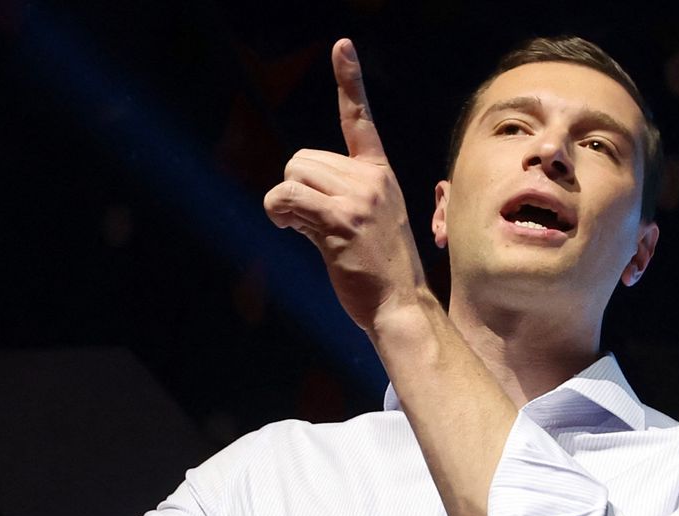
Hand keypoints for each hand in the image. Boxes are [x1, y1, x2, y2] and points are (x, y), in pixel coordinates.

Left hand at [263, 39, 425, 329]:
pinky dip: (278, 213)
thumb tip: (292, 198)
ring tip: (304, 229)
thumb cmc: (380, 273)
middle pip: (302, 157)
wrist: (401, 306)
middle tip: (309, 220)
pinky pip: (285, 198)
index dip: (349, 80)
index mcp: (380, 175)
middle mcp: (371, 179)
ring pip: (291, 174)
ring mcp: (358, 198)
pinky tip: (293, 231)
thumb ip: (339, 199)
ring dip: (284, 204)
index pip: (360, 120)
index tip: (340, 46)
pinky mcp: (339, 219)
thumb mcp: (369, 223)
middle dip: (294, 187)